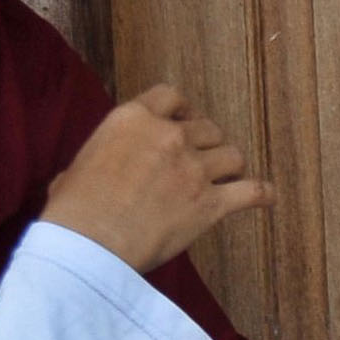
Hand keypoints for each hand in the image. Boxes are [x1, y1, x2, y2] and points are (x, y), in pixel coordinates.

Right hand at [40, 85, 274, 273]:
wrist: (89, 244)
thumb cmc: (73, 211)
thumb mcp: (75, 169)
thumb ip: (98, 162)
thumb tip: (83, 179)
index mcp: (133, 119)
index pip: (171, 95)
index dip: (182, 109)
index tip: (183, 120)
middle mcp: (169, 136)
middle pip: (206, 127)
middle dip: (206, 143)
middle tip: (201, 159)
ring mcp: (193, 168)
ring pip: (232, 155)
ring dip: (229, 167)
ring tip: (224, 179)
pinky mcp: (210, 202)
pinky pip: (251, 191)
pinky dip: (261, 194)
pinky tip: (265, 197)